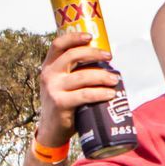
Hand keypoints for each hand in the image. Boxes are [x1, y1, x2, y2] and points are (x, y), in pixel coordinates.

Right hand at [35, 32, 119, 149]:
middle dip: (93, 53)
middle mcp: (49, 75)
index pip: (58, 45)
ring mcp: (53, 89)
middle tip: (109, 57)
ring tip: (115, 79)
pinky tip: (110, 94)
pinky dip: (100, 93)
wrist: (52, 129)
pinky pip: (84, 95)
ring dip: (102, 76)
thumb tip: (107, 62)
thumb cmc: (65, 102)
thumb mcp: (64, 83)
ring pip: (82, 76)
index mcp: (49, 66)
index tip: (90, 36)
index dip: (73, 37)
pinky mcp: (60, 103)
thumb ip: (77, 72)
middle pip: (72, 56)